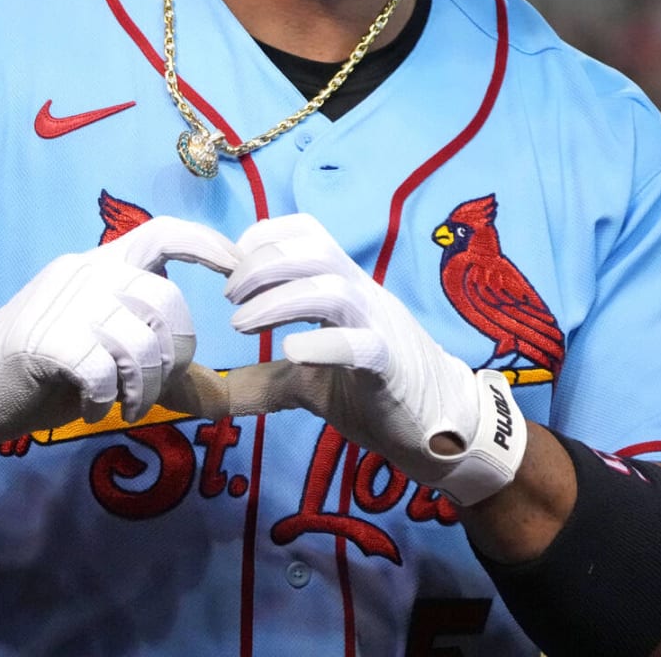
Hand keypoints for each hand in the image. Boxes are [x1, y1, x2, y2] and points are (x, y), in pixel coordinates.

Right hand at [0, 217, 238, 444]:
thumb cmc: (47, 365)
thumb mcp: (100, 339)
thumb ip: (146, 340)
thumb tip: (211, 382)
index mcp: (102, 263)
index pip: (161, 233)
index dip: (206, 245)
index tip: (235, 270)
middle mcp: (87, 272)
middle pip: (167, 303)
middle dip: (177, 355)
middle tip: (155, 387)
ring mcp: (66, 304)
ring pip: (140, 344)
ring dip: (143, 390)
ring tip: (125, 405)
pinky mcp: (46, 341)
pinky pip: (103, 374)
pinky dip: (105, 401)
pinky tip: (93, 408)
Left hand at [225, 214, 525, 505]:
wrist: (441, 428)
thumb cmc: (374, 394)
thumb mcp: (310, 382)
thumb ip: (270, 376)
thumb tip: (219, 388)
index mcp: (344, 288)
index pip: (308, 232)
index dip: (264, 236)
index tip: (230, 264)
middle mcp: (363, 296)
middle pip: (314, 251)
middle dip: (262, 265)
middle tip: (229, 296)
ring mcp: (380, 327)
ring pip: (332, 290)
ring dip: (277, 300)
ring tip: (242, 324)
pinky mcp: (391, 367)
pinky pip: (361, 344)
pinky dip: (321, 344)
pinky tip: (291, 353)